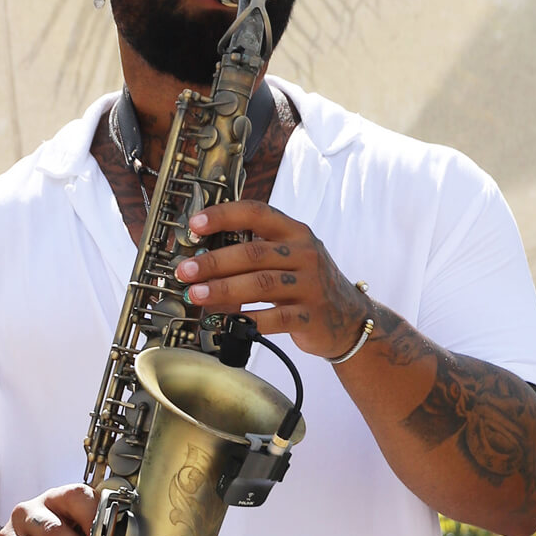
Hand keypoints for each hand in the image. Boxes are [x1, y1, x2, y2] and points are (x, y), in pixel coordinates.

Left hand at [174, 200, 369, 358]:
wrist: (350, 318)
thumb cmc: (308, 283)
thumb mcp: (290, 257)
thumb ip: (256, 252)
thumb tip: (204, 260)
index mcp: (295, 232)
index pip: (257, 213)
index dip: (224, 215)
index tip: (194, 224)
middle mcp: (305, 254)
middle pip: (253, 252)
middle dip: (213, 262)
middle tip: (185, 271)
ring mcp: (310, 285)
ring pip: (260, 284)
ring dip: (223, 290)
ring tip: (196, 295)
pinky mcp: (311, 315)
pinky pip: (276, 318)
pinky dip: (249, 319)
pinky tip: (228, 322)